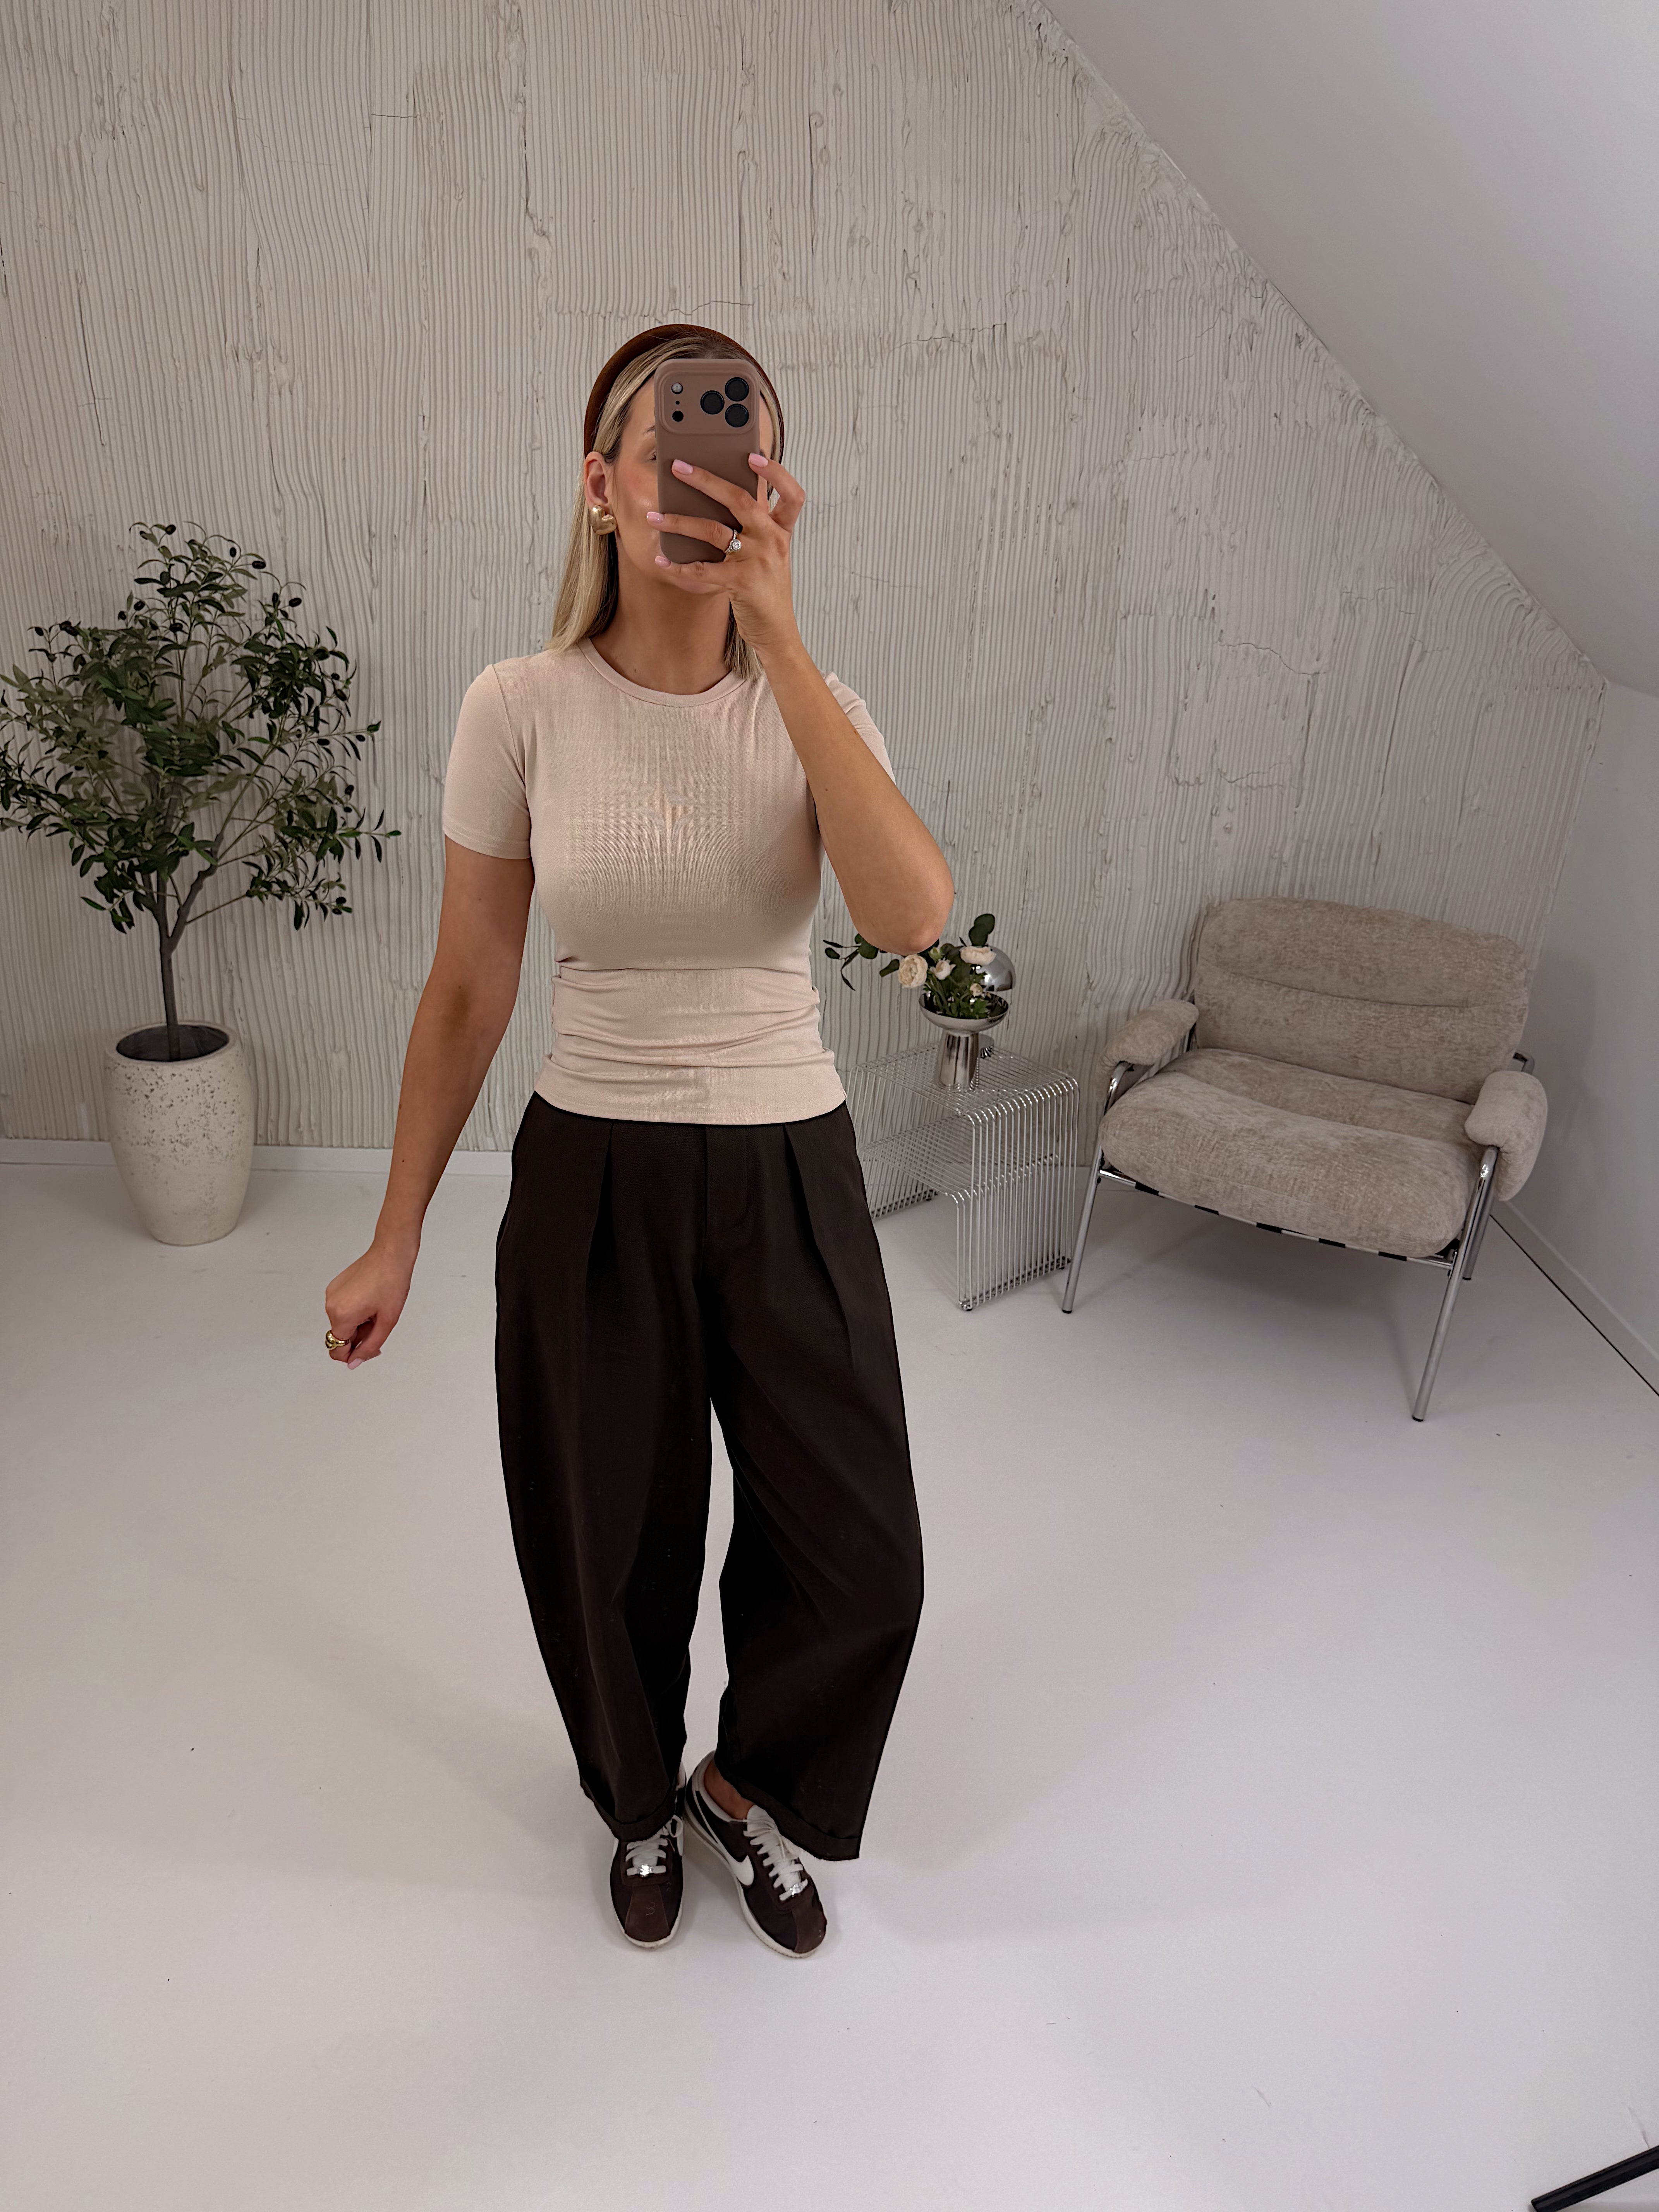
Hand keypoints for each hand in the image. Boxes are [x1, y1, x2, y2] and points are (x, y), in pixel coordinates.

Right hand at [323, 1237, 415, 1369]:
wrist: (391, 1254)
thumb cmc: (392, 1283)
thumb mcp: (387, 1322)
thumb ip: (369, 1346)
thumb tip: (354, 1363)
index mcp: (342, 1316)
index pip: (337, 1350)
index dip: (355, 1355)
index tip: (372, 1346)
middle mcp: (330, 1305)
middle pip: (341, 1337)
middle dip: (359, 1336)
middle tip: (379, 1321)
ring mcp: (330, 1295)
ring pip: (342, 1323)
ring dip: (358, 1323)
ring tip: (375, 1308)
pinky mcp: (334, 1287)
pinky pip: (341, 1309)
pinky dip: (354, 1311)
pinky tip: (369, 1300)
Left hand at [646, 452, 804, 658]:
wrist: (777, 633)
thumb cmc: (766, 592)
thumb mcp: (769, 555)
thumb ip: (752, 528)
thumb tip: (716, 498)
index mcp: (781, 530)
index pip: (790, 493)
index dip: (775, 472)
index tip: (752, 454)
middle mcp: (773, 540)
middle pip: (740, 499)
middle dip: (706, 479)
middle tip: (678, 466)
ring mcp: (759, 561)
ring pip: (713, 530)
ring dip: (678, 521)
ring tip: (654, 516)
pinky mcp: (743, 583)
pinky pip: (703, 570)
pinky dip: (679, 566)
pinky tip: (663, 561)